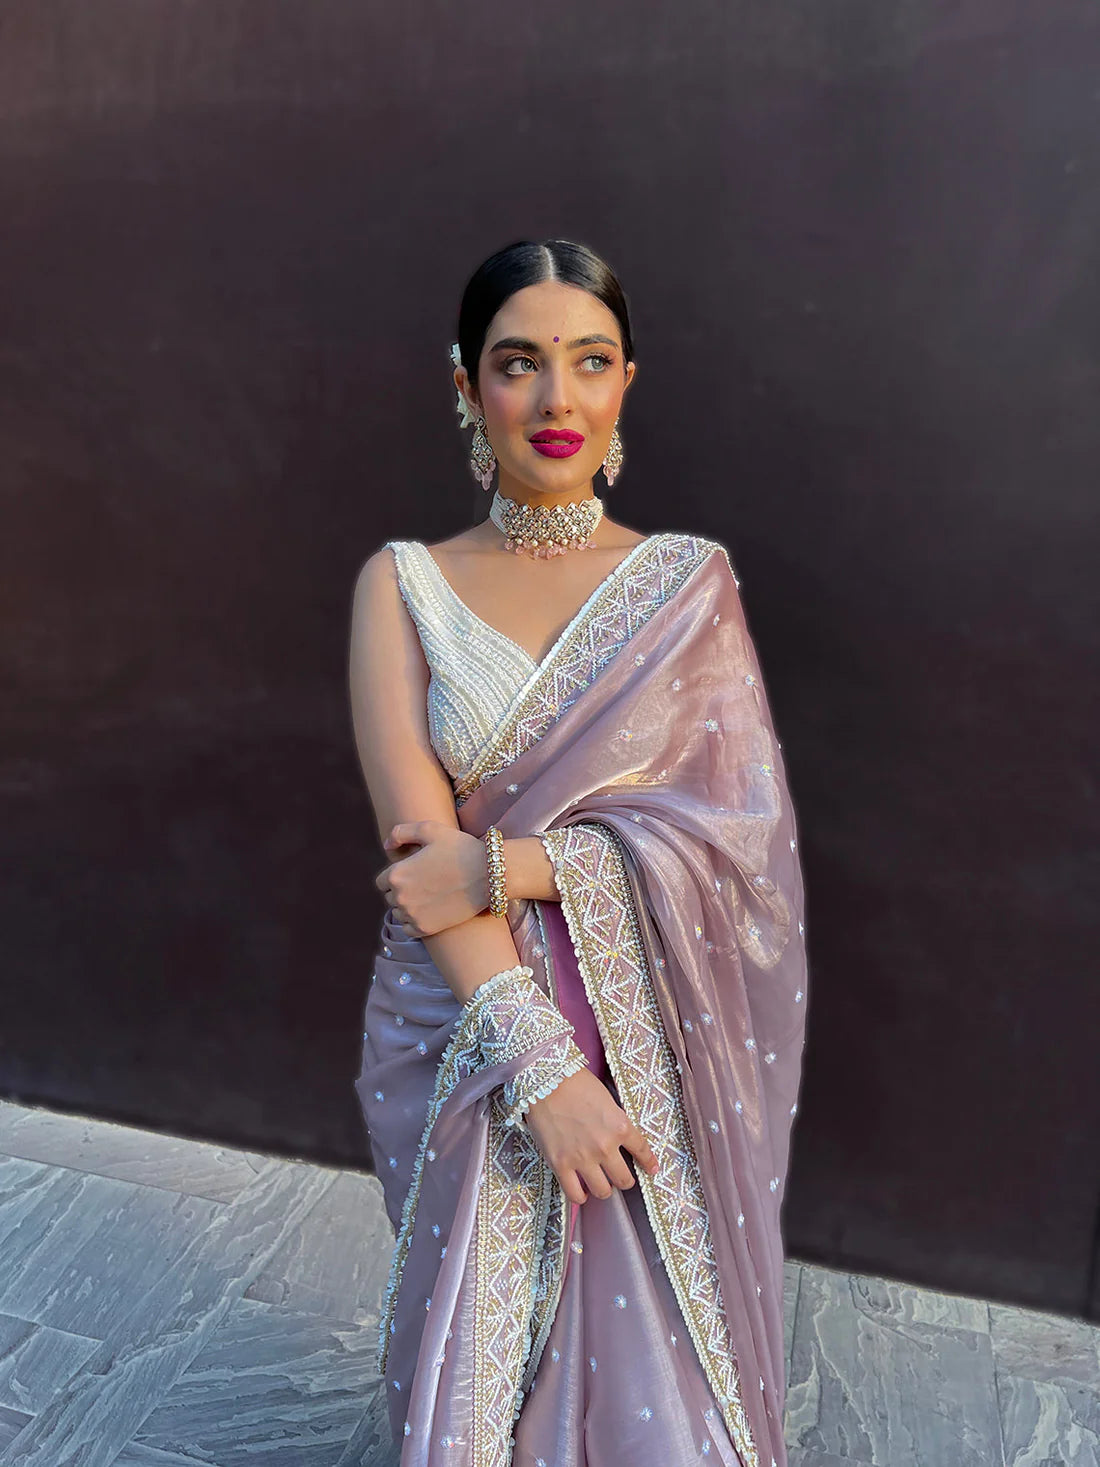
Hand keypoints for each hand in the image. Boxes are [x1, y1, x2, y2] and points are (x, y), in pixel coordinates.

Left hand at [375, 820, 488, 936]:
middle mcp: (400, 897)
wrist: (489, 875)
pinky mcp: (426, 929)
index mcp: (396, 873)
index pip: (382, 881)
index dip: (398, 875)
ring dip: (409, 906)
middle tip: (426, 883)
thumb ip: (401, 832)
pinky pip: (409, 929)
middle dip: (403, 890)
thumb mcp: (430, 829)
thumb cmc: (461, 848)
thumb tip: (386, 846)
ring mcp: (412, 915)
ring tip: (430, 896)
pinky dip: (415, 921)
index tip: (414, 872)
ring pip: (399, 913)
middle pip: (390, 897)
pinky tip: (430, 911)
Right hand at [522, 1067, 659, 1205]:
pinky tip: (581, 1191)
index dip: (649, 1162)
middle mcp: (605, 1146)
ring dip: (604, 1189)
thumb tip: (618, 1135)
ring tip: (599, 1184)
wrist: (546, 1080)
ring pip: (603, 1191)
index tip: (652, 1169)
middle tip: (619, 1177)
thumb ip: (615, 1121)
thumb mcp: (606, 1099)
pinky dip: (580, 1196)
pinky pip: (575, 1194)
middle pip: (624, 1179)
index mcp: (620, 1126)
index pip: (642, 1151)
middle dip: (624, 1180)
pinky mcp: (561, 1164)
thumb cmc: (575, 1082)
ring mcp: (583, 1158)